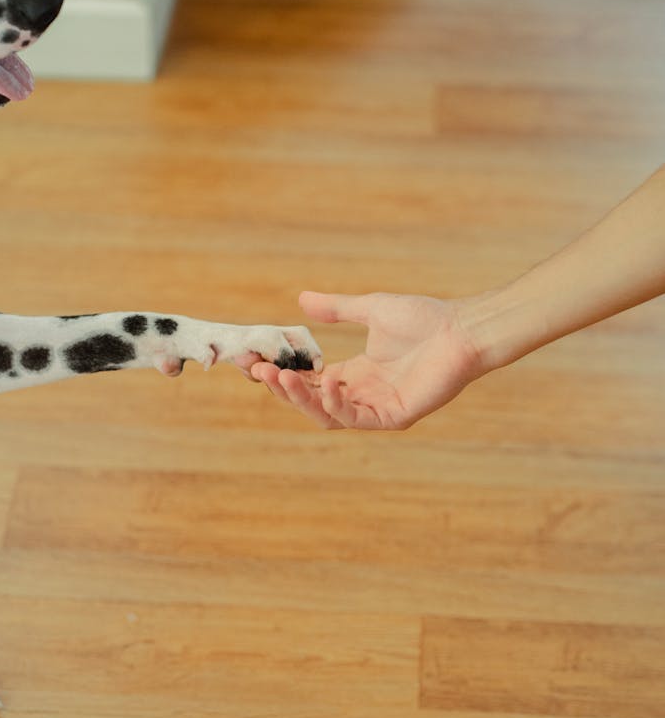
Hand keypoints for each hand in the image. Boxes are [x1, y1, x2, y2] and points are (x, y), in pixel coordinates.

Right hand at [250, 291, 485, 430]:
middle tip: (260, 370)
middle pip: (311, 401)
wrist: (461, 329)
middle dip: (282, 388)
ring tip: (281, 377)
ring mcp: (376, 408)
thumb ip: (336, 309)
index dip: (282, 374)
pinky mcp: (392, 417)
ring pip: (326, 415)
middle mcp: (362, 394)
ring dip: (301, 398)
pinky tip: (327, 380)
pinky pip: (354, 417)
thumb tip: (301, 300)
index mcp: (355, 373)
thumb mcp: (370, 309)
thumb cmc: (424, 318)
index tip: (256, 360)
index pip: (309, 382)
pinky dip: (335, 402)